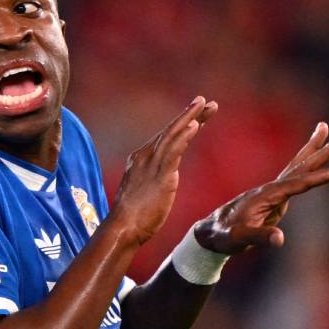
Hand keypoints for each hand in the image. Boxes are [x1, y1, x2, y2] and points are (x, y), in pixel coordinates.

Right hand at [109, 96, 216, 244]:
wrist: (124, 227)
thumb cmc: (133, 216)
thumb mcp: (144, 192)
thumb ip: (154, 180)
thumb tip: (164, 180)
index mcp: (141, 160)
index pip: (164, 138)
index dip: (180, 124)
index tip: (196, 115)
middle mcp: (145, 157)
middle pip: (170, 131)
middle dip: (188, 114)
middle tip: (204, 100)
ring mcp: (152, 165)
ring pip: (173, 135)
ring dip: (190, 118)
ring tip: (205, 105)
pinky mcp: (160, 175)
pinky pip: (174, 150)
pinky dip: (184, 136)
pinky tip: (194, 125)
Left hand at [193, 121, 328, 253]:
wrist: (207, 233)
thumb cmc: (222, 236)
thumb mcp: (239, 239)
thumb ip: (259, 237)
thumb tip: (280, 240)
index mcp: (266, 195)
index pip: (300, 183)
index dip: (322, 177)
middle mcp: (269, 189)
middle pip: (300, 166)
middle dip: (321, 152)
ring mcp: (270, 192)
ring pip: (296, 168)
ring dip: (313, 151)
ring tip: (326, 131)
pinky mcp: (271, 198)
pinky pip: (292, 179)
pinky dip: (304, 168)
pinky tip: (312, 165)